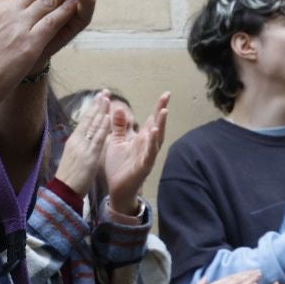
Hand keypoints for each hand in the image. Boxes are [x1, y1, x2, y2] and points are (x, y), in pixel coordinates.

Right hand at [55, 91, 111, 196]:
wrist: (64, 190)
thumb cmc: (68, 177)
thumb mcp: (72, 157)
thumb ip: (79, 147)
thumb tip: (84, 139)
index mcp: (73, 141)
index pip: (84, 122)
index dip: (92, 109)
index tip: (98, 99)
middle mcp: (77, 141)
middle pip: (88, 119)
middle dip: (97, 105)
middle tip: (105, 92)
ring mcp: (83, 147)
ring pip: (93, 126)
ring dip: (101, 111)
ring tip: (107, 99)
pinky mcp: (89, 155)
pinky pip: (97, 139)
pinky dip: (102, 127)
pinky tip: (107, 118)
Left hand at [105, 91, 167, 215]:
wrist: (117, 188)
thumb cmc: (119, 165)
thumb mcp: (117, 142)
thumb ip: (119, 126)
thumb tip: (118, 108)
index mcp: (141, 139)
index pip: (151, 120)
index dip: (158, 108)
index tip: (165, 94)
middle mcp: (147, 146)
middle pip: (157, 126)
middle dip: (162, 112)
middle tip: (167, 98)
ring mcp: (147, 156)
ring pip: (156, 140)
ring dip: (160, 126)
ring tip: (163, 112)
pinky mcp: (143, 167)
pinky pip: (149, 155)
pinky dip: (152, 144)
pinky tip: (154, 134)